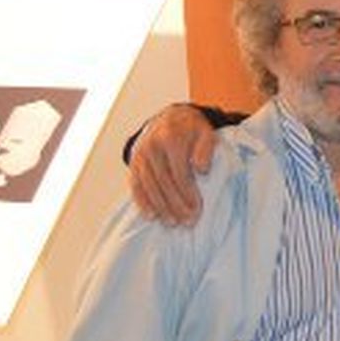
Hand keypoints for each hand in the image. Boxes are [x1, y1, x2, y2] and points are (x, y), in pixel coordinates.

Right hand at [127, 105, 215, 225]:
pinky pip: (136, 185)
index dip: (187, 193)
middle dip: (175, 204)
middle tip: (187, 222)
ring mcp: (140, 155)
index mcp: (171, 138)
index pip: (179, 172)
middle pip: (163, 182)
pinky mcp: (134, 162)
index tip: (197, 209)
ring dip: (160, 207)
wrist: (170, 117)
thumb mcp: (205, 132)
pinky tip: (151, 215)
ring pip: (149, 186)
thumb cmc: (192, 130)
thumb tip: (201, 168)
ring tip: (172, 222)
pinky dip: (142, 201)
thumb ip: (205, 148)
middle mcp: (152, 147)